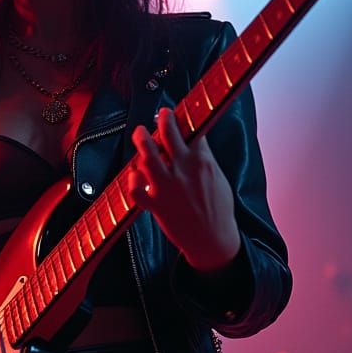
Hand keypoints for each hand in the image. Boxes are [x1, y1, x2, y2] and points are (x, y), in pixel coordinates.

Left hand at [128, 107, 241, 271]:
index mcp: (202, 162)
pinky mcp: (156, 205)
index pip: (190, 131)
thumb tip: (195, 143)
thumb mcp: (218, 178)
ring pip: (147, 156)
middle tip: (160, 115)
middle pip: (168, 135)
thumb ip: (205, 160)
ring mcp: (167, 187)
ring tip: (141, 132)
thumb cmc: (219, 210)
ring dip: (142, 140)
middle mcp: (183, 171)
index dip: (181, 119)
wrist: (213, 240)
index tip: (175, 113)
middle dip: (162, 120)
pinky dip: (132, 180)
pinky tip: (134, 174)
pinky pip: (136, 189)